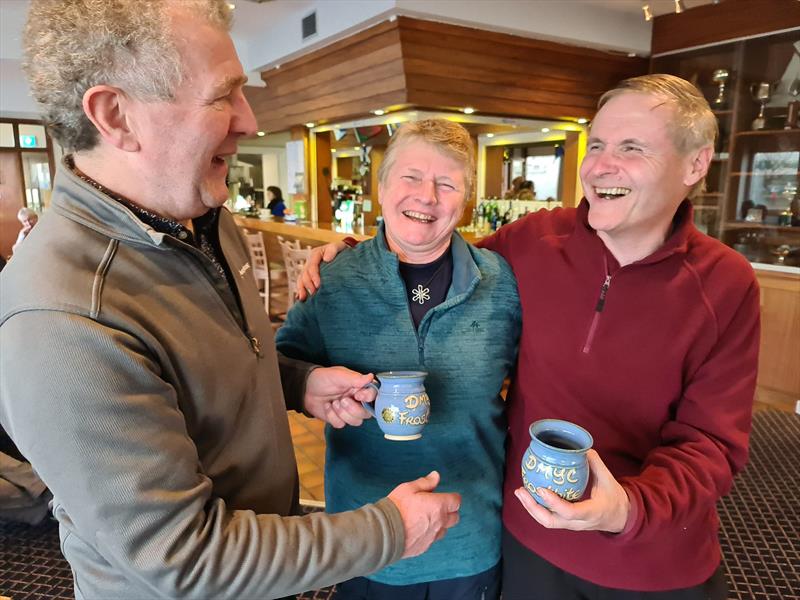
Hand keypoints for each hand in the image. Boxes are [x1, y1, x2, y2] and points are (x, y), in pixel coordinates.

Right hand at [295, 241, 347, 300]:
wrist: (343, 254)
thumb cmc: (341, 251)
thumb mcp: (338, 247)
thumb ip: (333, 250)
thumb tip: (326, 259)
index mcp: (315, 254)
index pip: (312, 265)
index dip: (313, 275)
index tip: (318, 285)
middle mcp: (310, 262)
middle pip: (305, 274)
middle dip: (308, 284)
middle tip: (314, 293)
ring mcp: (308, 270)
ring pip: (301, 279)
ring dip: (302, 288)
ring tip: (304, 298)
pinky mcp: (309, 277)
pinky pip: (302, 283)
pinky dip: (301, 290)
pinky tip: (301, 298)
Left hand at [304, 366, 374, 427]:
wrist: (306, 389)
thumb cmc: (323, 378)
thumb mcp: (338, 375)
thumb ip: (355, 378)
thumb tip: (371, 376)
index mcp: (360, 388)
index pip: (374, 395)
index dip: (368, 398)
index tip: (358, 395)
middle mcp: (358, 401)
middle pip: (367, 413)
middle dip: (353, 409)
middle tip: (342, 400)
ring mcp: (349, 411)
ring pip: (356, 422)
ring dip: (343, 413)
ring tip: (334, 403)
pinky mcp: (339, 419)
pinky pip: (341, 424)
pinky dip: (332, 416)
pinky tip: (327, 407)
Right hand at [388, 471, 460, 557]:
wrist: (384, 533)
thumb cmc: (396, 508)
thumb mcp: (409, 488)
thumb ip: (425, 483)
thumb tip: (436, 476)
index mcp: (438, 506)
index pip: (456, 501)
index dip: (451, 497)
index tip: (444, 496)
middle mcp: (439, 522)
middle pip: (455, 517)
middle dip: (449, 511)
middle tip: (436, 507)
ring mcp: (432, 536)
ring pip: (444, 530)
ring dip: (440, 524)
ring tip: (425, 518)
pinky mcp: (425, 547)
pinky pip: (432, 539)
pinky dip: (429, 534)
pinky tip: (416, 529)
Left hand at [514, 449, 629, 532]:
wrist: (620, 518)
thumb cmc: (614, 498)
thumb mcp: (609, 480)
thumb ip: (596, 464)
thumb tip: (582, 448)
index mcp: (592, 512)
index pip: (570, 512)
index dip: (554, 503)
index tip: (541, 489)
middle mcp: (578, 522)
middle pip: (551, 521)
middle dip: (533, 507)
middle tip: (521, 490)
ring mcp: (571, 525)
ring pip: (547, 522)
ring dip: (530, 508)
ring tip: (520, 491)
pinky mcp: (566, 523)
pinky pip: (548, 518)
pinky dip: (536, 508)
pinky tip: (528, 494)